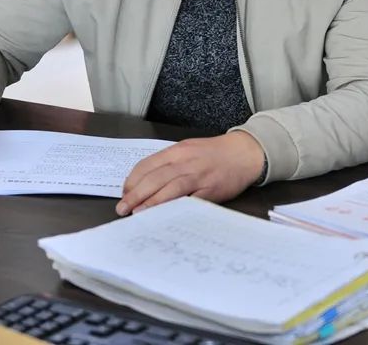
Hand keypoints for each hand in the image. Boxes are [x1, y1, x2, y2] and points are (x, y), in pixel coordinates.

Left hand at [117, 131, 264, 215]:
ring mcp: (198, 176)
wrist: (245, 152)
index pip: (147, 165)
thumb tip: (145, 184)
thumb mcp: (189, 150)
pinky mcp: (210, 190)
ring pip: (168, 189)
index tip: (124, 194)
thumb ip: (169, 164)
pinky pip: (189, 201)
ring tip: (137, 214)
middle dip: (135, 195)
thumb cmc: (215, 154)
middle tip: (122, 209)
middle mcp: (185, 162)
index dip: (132, 181)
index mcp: (177, 151)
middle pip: (154, 179)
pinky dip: (174, 208)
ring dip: (150, 204)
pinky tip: (164, 217)